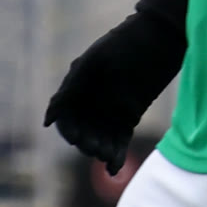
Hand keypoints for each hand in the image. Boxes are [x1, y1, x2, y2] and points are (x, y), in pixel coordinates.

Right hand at [43, 0, 187, 172]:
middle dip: (86, 143)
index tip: (76, 137)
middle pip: (83, 132)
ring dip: (101, 151)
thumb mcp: (92, 64)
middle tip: (95, 147)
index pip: (66, 118)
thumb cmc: (122, 44)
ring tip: (106, 155)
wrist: (158, 39)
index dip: (68, 130)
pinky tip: (114, 167)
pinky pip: (119, 142)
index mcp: (77, 89)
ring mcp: (110, 111)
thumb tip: (48, 120)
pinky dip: (116, 155)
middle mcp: (91, 103)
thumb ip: (70, 90)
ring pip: (101, 140)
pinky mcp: (129, 118)